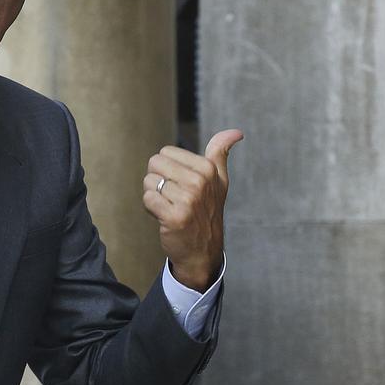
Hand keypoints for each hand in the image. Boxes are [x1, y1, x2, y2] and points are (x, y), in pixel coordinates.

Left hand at [144, 130, 242, 292]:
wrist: (203, 251)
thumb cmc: (207, 212)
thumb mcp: (219, 181)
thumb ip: (220, 153)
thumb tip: (236, 132)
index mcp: (208, 168)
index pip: (166, 152)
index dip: (168, 169)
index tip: (181, 186)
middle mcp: (200, 182)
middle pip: (154, 163)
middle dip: (158, 180)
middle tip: (172, 197)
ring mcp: (188, 200)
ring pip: (149, 182)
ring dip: (154, 196)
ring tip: (170, 208)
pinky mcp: (175, 217)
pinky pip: (148, 199)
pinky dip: (151, 208)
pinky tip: (164, 218)